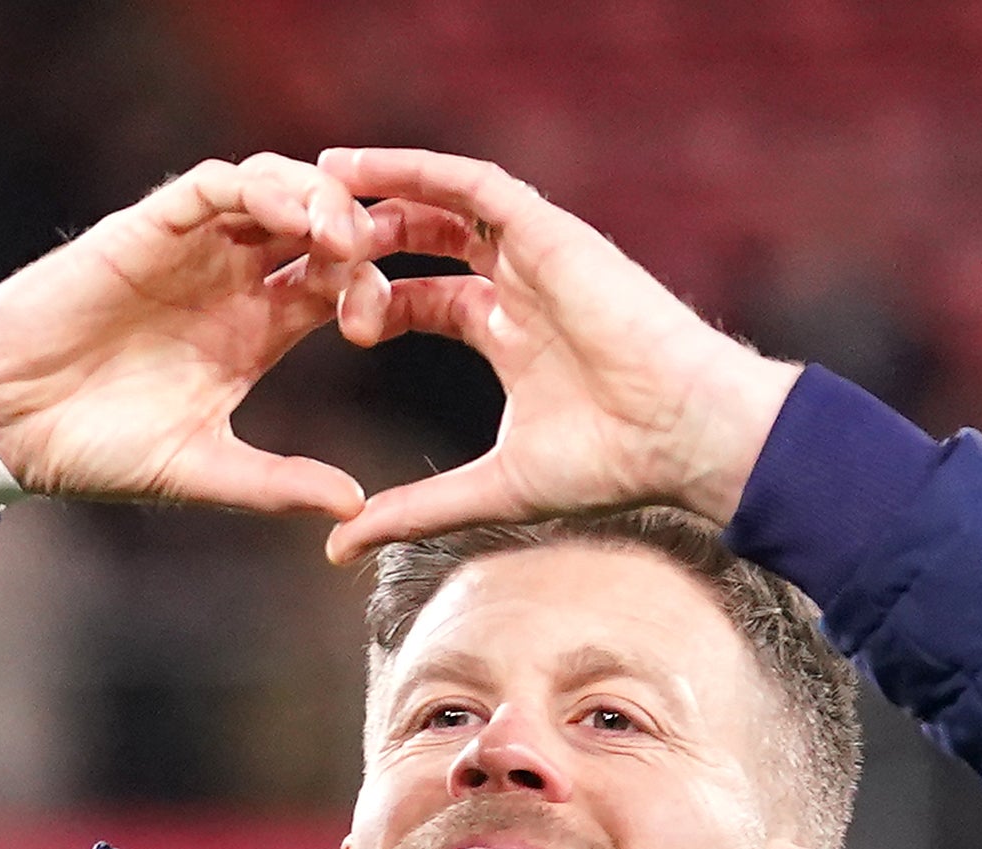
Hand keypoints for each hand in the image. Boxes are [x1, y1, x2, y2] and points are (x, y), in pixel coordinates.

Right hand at [0, 154, 398, 519]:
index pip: (337, 286)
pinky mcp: (146, 229)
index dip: (371, 292)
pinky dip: (256, 185)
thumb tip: (355, 508)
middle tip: (374, 260)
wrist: (8, 427)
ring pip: (275, 188)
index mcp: (257, 330)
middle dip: (358, 232)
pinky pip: (212, 185)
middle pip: (319, 226)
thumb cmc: (97, 451)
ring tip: (341, 234)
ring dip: (317, 199)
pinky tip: (287, 211)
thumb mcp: (202, 473)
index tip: (377, 328)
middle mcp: (232, 280)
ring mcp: (191, 249)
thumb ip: (278, 483)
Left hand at [318, 147, 799, 563]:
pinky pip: (469, 181)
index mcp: (510, 335)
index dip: (367, 303)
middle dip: (359, 246)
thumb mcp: (488, 490)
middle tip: (297, 254)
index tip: (309, 313)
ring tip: (308, 182)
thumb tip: (336, 549)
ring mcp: (537, 252)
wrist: (684, 434)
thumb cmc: (610, 465)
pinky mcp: (549, 230)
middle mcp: (521, 285)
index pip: (424, 301)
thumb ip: (413, 511)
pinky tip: (354, 166)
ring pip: (441, 199)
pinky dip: (411, 167)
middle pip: (423, 244)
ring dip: (375, 191)